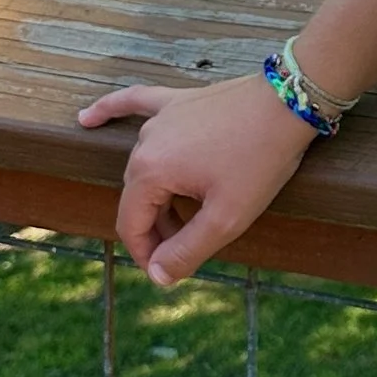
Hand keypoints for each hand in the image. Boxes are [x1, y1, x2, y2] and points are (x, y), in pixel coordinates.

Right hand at [76, 72, 318, 286]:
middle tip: (191, 248)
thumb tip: (156, 275)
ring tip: (180, 218)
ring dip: (157, 196)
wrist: (290, 102)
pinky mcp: (176, 101)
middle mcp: (144, 142)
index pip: (130, 225)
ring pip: (145, 167)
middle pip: (138, 198)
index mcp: (150, 171)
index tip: (169, 271)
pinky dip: (110, 112)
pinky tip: (86, 118)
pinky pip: (135, 105)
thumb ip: (187, 250)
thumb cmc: (261, 159)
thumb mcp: (227, 217)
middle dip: (158, 229)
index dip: (147, 254)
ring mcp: (159, 118)